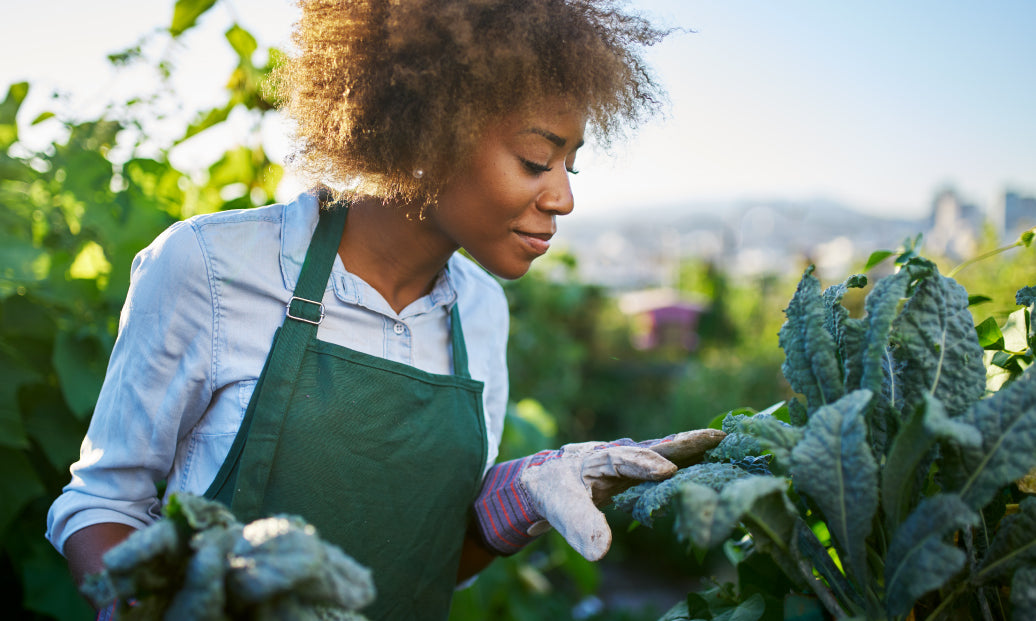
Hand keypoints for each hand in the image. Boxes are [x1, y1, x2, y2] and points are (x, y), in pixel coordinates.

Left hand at [473, 429, 724, 560]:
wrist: (545, 479)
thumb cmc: (552, 491)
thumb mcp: (561, 509)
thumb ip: (580, 526)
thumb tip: (601, 551)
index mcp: (598, 459)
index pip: (624, 460)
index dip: (645, 464)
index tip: (667, 471)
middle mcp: (619, 453)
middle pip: (654, 446)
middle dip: (683, 442)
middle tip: (716, 437)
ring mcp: (631, 458)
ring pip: (664, 451)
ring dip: (691, 448)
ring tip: (722, 443)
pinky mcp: (638, 469)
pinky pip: (666, 461)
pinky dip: (687, 459)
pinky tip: (709, 461)